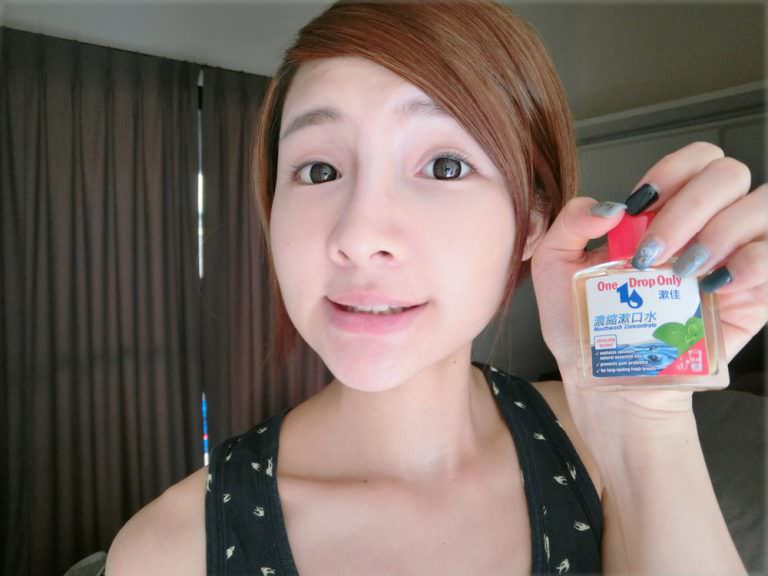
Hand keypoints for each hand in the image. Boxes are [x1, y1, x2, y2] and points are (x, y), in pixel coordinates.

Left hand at [531, 142, 766, 415]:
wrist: (606, 376)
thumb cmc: (585, 321)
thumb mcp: (557, 266)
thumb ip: (570, 223)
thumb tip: (606, 207)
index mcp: (662, 212)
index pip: (692, 160)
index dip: (671, 172)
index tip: (639, 208)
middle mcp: (704, 225)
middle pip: (728, 174)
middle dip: (687, 207)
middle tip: (652, 253)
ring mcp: (734, 256)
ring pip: (761, 206)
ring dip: (717, 233)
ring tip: (680, 272)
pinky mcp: (755, 293)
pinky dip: (747, 263)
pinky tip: (709, 285)